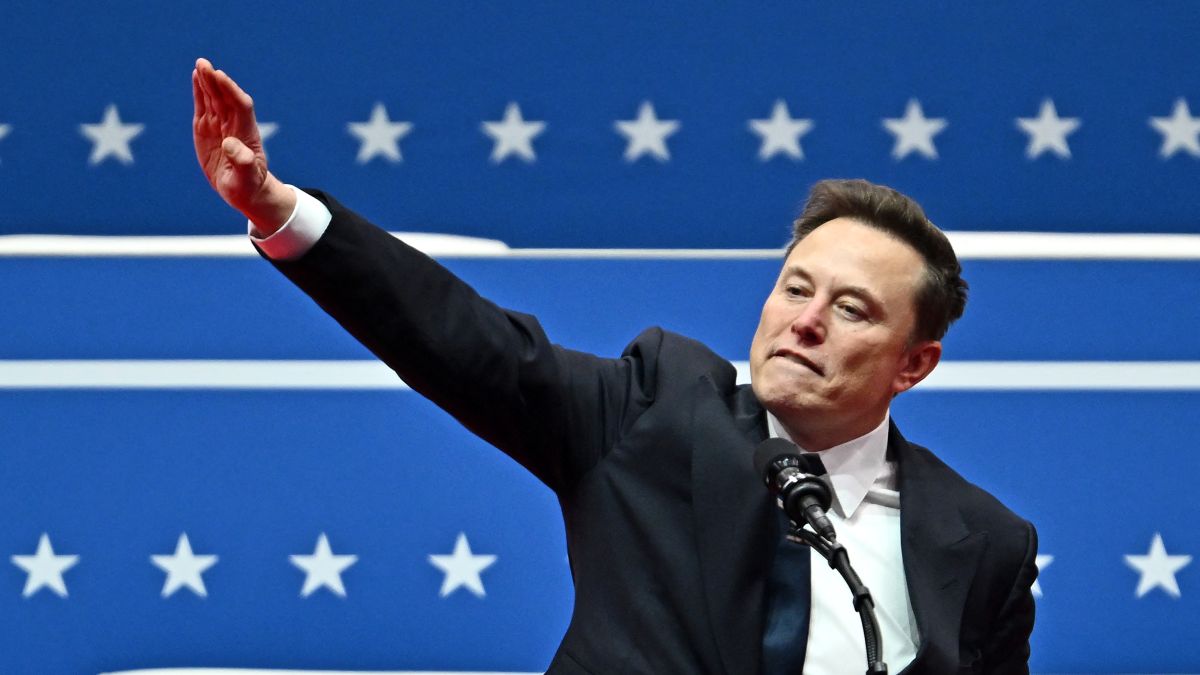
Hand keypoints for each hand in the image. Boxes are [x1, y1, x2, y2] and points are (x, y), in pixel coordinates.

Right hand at [192, 58, 294, 233]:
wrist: (243, 190)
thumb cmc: (248, 185)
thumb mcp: (246, 178)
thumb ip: (242, 161)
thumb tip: (230, 143)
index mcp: (246, 134)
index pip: (240, 106)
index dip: (231, 91)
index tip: (220, 77)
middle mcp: (234, 126)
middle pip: (225, 98)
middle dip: (216, 81)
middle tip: (204, 64)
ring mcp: (220, 126)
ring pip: (214, 99)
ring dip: (207, 81)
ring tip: (200, 64)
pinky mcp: (207, 129)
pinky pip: (204, 106)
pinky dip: (200, 92)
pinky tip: (196, 76)